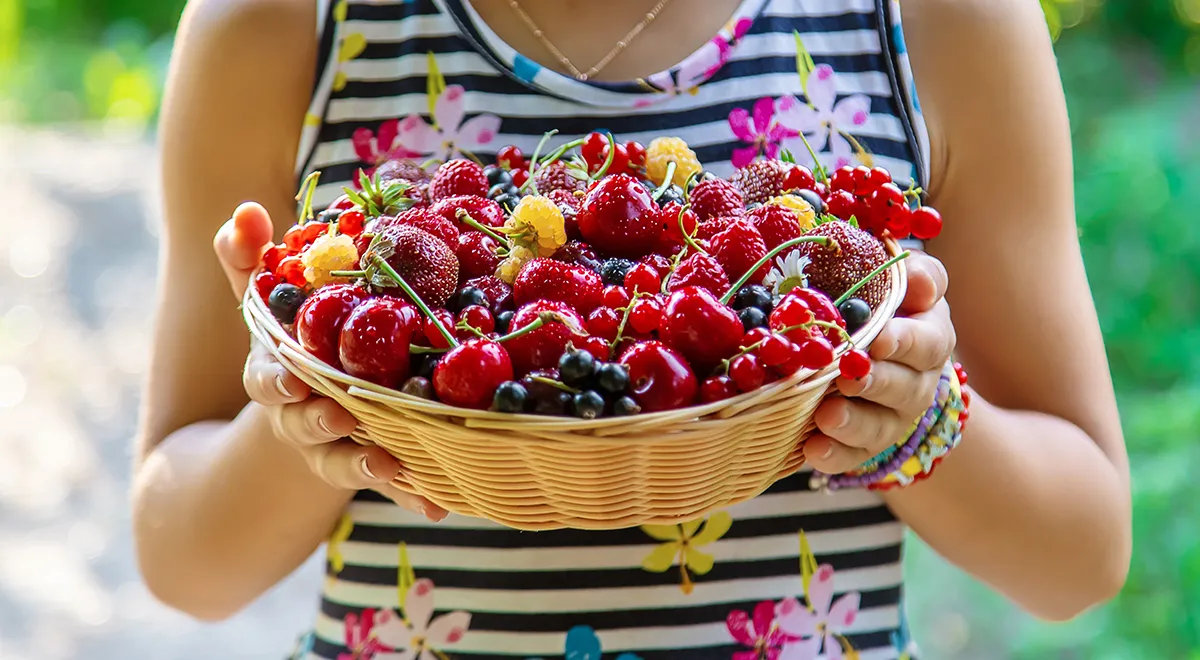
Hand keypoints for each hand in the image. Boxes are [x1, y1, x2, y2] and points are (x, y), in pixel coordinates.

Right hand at [214, 202, 446, 520]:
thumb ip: (251, 259)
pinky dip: (415, 495)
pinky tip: (440, 504)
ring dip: (370, 464)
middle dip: (320, 422)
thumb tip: (244, 210)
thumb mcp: (270, 302)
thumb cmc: (297, 338)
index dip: (275, 380)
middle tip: (339, 415)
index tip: (288, 380)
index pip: (267, 379)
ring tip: (395, 467)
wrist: (310, 404)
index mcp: (278, 376)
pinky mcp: (378, 463)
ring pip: (349, 460)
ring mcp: (339, 447)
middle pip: (306, 425)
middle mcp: (304, 417)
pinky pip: (395, 484)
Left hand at [803, 251, 955, 473]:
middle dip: (875, 383)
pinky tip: (812, 450)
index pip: (928, 342)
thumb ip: (917, 275)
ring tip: (826, 416)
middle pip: (904, 388)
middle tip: (847, 377)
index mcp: (929, 339)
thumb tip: (918, 278)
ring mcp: (892, 417)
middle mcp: (917, 382)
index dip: (905, 341)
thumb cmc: (884, 305)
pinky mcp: (864, 444)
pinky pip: (852, 455)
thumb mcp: (903, 283)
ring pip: (878, 427)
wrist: (874, 350)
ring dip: (852, 423)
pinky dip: (833, 455)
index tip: (880, 339)